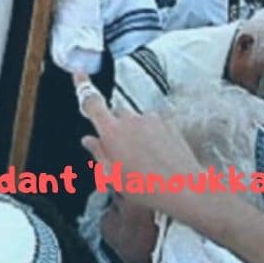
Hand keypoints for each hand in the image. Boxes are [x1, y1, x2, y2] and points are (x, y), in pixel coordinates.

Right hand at [75, 72, 206, 223]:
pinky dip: (152, 135)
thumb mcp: (113, 176)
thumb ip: (98, 153)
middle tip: (121, 150)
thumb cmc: (146, 187)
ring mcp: (151, 119)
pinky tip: (158, 156)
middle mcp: (130, 120)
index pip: (92, 102)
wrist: (184, 188)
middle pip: (116, 113)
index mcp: (111, 132)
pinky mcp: (168, 123)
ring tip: (143, 158)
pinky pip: (153, 124)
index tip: (79, 73)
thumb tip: (89, 140)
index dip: (82, 85)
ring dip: (135, 131)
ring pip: (136, 119)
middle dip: (115, 125)